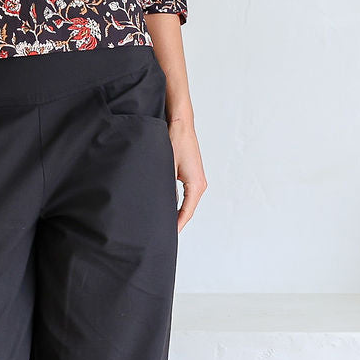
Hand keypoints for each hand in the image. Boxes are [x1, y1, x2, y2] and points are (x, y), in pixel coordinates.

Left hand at [168, 116, 206, 231]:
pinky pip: (185, 194)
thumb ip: (166, 188)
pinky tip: (166, 206)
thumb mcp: (167, 167)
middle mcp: (199, 184)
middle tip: (163, 234)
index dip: (177, 225)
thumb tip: (160, 204)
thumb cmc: (175, 141)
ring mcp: (196, 179)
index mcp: (196, 185)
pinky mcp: (191, 175)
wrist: (180, 123)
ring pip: (186, 202)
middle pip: (188, 210)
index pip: (186, 212)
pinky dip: (177, 202)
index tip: (168, 236)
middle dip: (176, 221)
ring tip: (163, 223)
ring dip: (176, 212)